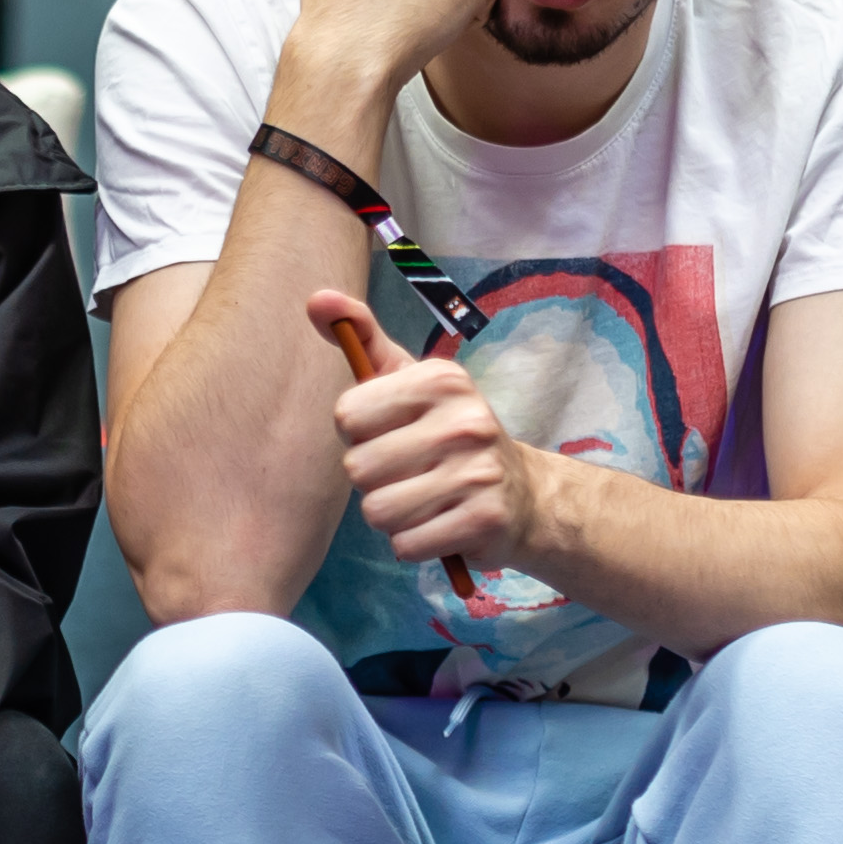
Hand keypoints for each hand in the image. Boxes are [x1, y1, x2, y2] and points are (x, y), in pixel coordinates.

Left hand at [310, 288, 542, 569]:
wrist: (525, 496)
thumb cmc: (448, 433)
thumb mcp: (410, 379)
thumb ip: (362, 337)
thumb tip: (317, 298)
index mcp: (441, 379)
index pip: (347, 416)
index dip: (358, 434)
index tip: (390, 433)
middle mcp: (464, 419)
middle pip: (357, 469)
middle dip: (373, 480)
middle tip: (410, 473)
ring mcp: (478, 471)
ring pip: (378, 512)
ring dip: (392, 515)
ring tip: (423, 499)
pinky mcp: (485, 520)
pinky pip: (405, 545)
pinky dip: (414, 543)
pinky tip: (439, 524)